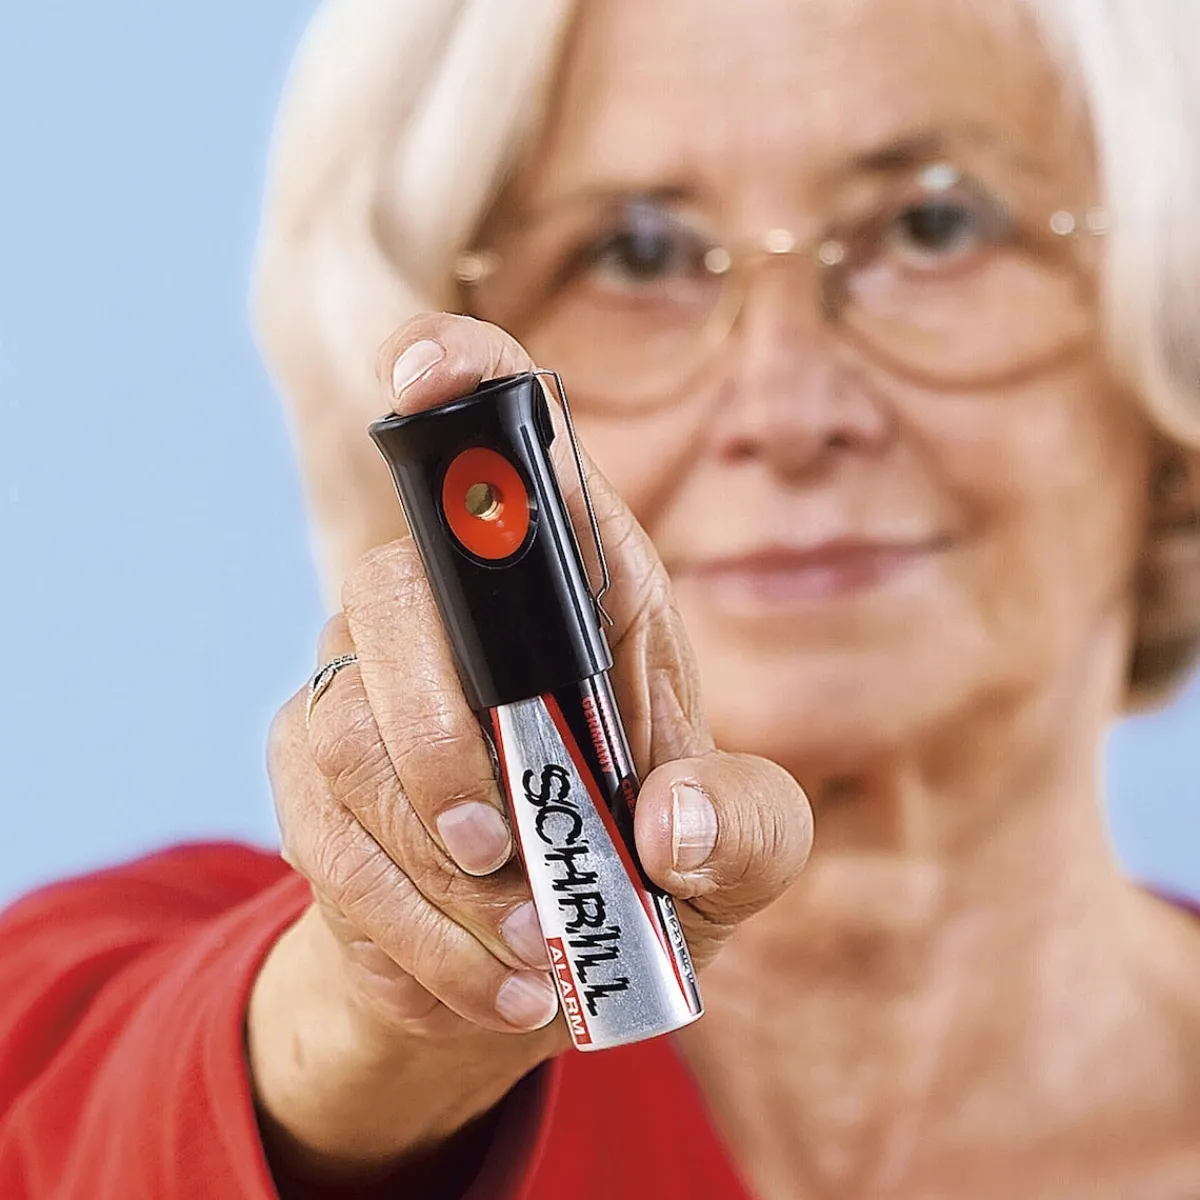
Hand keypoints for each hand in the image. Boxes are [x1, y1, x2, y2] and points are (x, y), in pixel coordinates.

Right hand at [247, 313, 813, 1179]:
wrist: (543, 957)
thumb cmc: (650, 865)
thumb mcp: (741, 854)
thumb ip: (742, 827)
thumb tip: (664, 826)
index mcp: (579, 582)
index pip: (513, 444)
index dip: (465, 378)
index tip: (431, 362)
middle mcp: (460, 606)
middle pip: (397, 589)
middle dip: (449, 735)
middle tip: (509, 846)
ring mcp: (369, 684)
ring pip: (348, 728)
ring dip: (437, 860)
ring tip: (529, 941)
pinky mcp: (316, 774)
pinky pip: (322, 835)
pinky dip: (410, 927)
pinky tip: (488, 973)